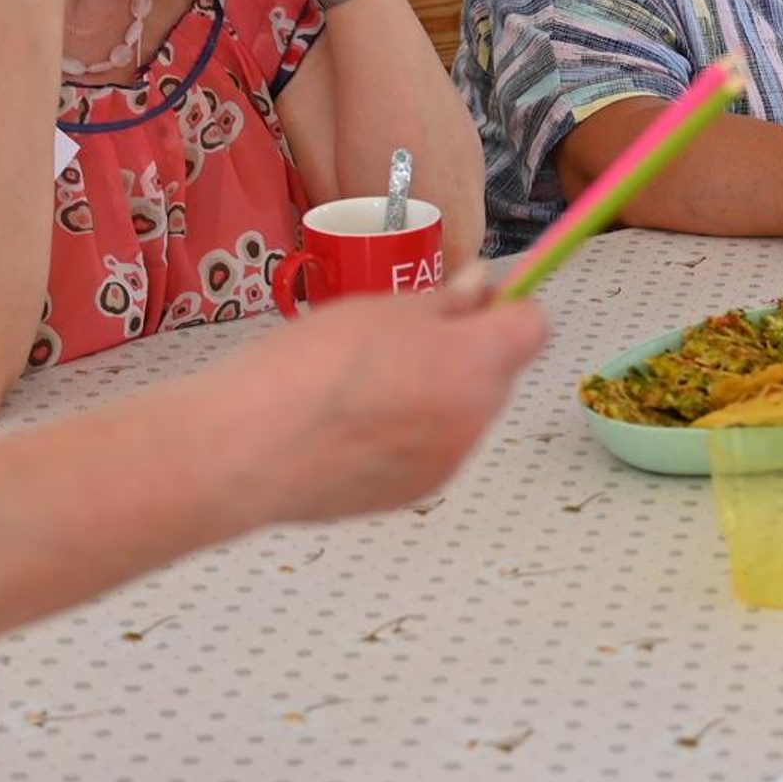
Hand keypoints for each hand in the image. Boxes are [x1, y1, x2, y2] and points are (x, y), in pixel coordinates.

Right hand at [235, 284, 549, 525]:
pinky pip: (433, 448)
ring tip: (368, 385)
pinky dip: (411, 432)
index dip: (509, 307)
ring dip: (438, 393)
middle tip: (403, 339)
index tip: (474, 300)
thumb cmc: (312, 363)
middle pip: (498, 372)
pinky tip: (355, 427)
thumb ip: (447, 302)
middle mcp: (477, 418)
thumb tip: (484, 288)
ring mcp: (450, 461)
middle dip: (467, 352)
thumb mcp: (383, 309)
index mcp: (475, 363)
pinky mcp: (416, 493)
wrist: (248, 450)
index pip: (534, 326)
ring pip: (464, 411)